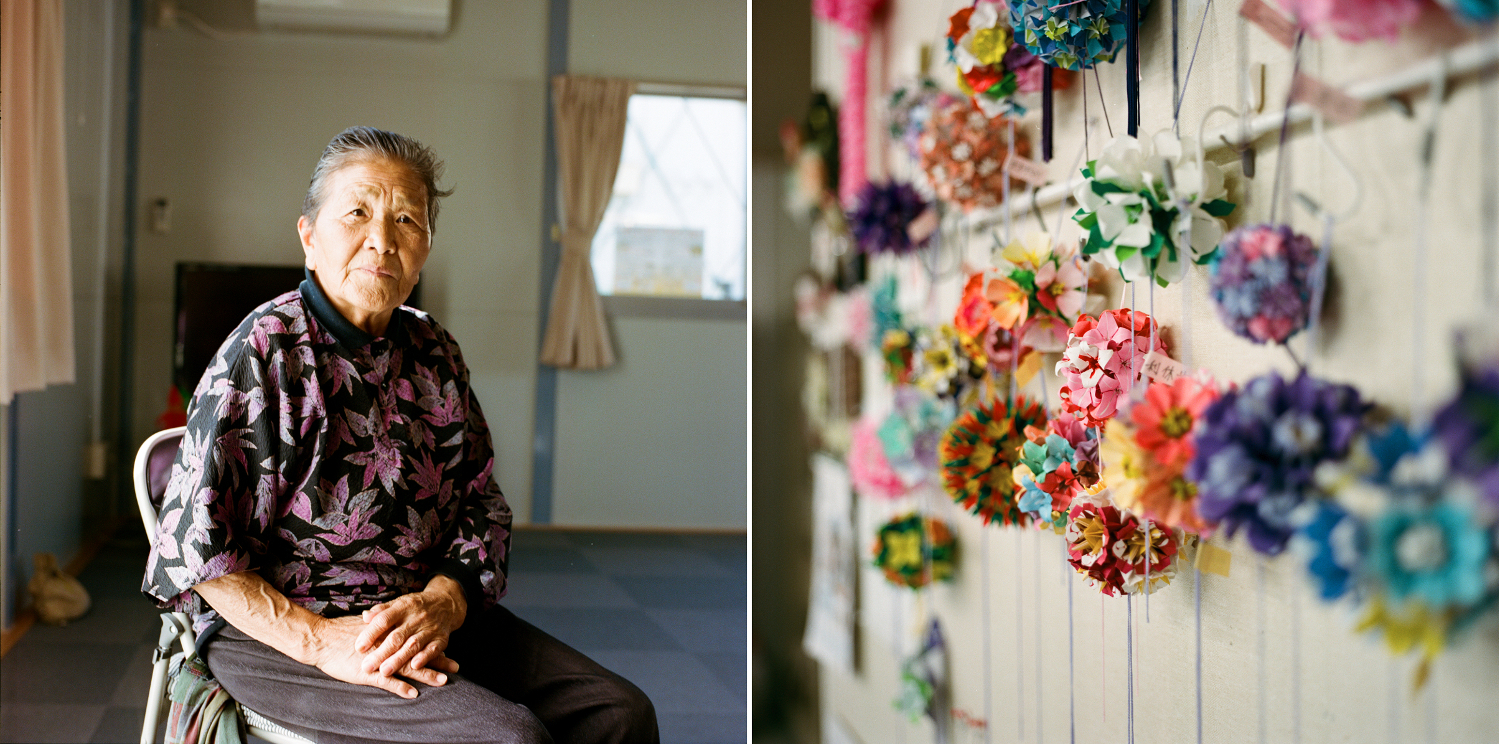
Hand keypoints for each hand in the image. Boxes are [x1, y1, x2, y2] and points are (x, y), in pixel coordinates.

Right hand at [309, 616, 455, 698]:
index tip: (447, 648)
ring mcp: (378, 659)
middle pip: (417, 653)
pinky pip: (387, 681)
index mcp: (388, 633)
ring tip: (442, 680)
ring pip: (407, 667)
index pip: (415, 639)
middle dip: (437, 660)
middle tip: (455, 666)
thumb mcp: (365, 624)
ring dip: (426, 674)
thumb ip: (380, 625)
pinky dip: (400, 688)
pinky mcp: (367, 672)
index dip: (431, 644)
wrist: (321, 639)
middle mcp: (387, 645)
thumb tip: (389, 621)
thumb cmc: (341, 631)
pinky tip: (413, 693)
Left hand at [356, 575, 466, 677]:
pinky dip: (425, 657)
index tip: (358, 648)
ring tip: (385, 671)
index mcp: (402, 607)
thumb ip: (381, 611)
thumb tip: (364, 617)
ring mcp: (429, 628)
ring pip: (413, 645)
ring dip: (399, 659)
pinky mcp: (442, 638)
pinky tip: (414, 666)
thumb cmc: (416, 606)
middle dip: (381, 653)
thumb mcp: (399, 603)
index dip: (371, 633)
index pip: (384, 620)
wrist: (447, 602)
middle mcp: (416, 618)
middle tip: (367, 667)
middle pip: (397, 636)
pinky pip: (434, 648)